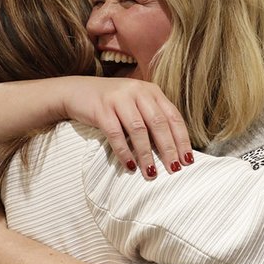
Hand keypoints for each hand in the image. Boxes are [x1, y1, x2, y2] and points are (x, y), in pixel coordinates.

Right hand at [59, 77, 192, 179]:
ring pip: (138, 129)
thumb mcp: (135, 103)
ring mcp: (119, 99)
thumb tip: (171, 150)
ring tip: (151, 173)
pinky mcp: (101, 109)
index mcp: (151, 91)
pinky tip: (129, 166)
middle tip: (174, 169)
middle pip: (159, 123)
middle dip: (168, 148)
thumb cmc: (111, 103)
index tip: (187, 159)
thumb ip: (152, 118)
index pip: (172, 116)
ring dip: (146, 154)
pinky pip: (116, 134)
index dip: (181, 139)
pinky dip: (124, 152)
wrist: (76, 91)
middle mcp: (137, 91)